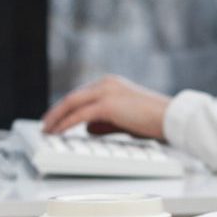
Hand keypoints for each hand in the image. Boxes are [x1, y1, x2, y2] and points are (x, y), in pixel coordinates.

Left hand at [38, 75, 171, 138]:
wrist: (171, 117)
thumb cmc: (154, 120)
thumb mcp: (125, 119)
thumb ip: (105, 122)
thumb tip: (88, 128)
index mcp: (111, 84)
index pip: (82, 95)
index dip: (66, 107)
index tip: (56, 118)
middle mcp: (106, 83)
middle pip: (73, 97)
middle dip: (56, 112)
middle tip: (46, 124)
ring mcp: (106, 91)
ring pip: (72, 103)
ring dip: (56, 117)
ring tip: (47, 130)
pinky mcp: (107, 104)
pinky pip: (79, 115)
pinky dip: (65, 124)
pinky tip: (58, 132)